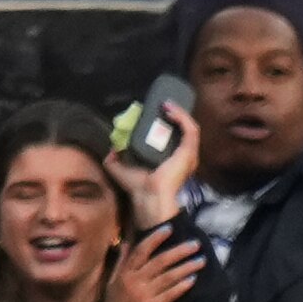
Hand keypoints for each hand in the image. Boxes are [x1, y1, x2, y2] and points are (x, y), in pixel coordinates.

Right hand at [96, 225, 205, 301]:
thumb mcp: (114, 280)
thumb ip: (123, 261)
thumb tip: (128, 241)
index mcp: (124, 272)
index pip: (141, 250)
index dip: (155, 238)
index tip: (170, 228)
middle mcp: (133, 280)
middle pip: (160, 261)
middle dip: (179, 251)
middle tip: (196, 244)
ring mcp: (142, 294)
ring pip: (168, 276)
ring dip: (187, 267)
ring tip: (201, 260)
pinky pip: (170, 294)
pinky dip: (182, 286)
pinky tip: (194, 279)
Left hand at [102, 103, 199, 229]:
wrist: (148, 196)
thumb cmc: (138, 187)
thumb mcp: (119, 169)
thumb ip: (114, 158)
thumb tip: (112, 148)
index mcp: (171, 160)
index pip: (173, 137)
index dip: (166, 123)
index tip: (154, 113)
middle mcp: (183, 156)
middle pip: (183, 130)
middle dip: (175, 115)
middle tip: (162, 105)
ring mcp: (188, 153)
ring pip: (190, 127)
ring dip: (180, 113)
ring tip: (166, 104)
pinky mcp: (189, 151)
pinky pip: (190, 129)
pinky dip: (182, 117)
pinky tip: (169, 109)